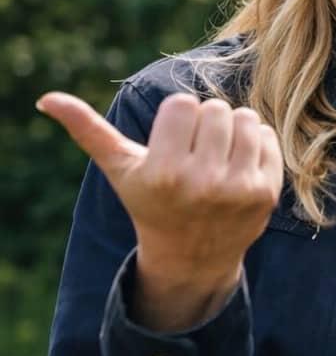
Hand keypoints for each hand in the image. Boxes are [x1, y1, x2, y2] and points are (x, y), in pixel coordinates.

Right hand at [38, 91, 283, 330]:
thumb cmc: (151, 201)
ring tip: (217, 153)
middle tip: (195, 150)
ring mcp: (239, 189)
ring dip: (232, 128)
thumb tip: (48, 99)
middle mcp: (202, 181)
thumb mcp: (121, 169)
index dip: (176, 118)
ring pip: (245, 118)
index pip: (182, 104)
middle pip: (215, 108)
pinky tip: (238, 164)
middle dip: (204, 123)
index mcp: (163, 172)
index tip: (171, 142)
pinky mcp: (266, 193)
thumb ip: (88, 131)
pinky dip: (255, 142)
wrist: (192, 256)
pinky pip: (267, 137)